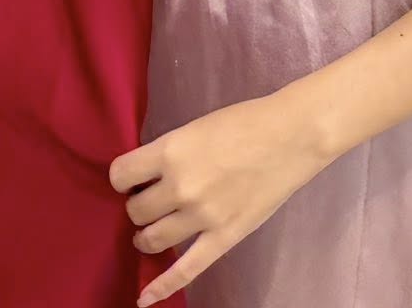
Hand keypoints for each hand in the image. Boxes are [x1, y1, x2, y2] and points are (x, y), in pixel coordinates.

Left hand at [111, 94, 327, 305]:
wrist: (291, 137)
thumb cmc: (243, 122)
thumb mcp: (194, 127)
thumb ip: (169, 153)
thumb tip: (146, 176)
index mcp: (170, 151)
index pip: (121, 174)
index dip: (123, 178)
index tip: (131, 178)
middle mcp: (180, 187)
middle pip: (137, 210)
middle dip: (139, 206)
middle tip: (151, 200)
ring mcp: (201, 217)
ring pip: (153, 239)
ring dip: (147, 236)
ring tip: (153, 229)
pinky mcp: (223, 238)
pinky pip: (186, 270)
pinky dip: (161, 287)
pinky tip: (143, 300)